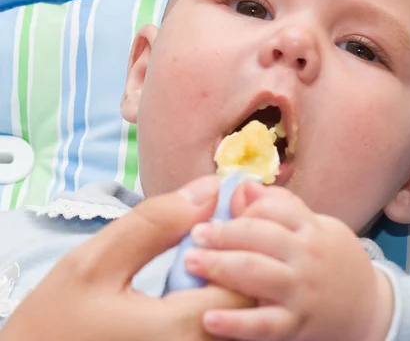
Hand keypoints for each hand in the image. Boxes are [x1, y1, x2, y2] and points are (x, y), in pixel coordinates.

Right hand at [0, 176, 250, 340]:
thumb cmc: (55, 321)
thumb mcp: (94, 263)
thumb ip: (154, 224)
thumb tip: (209, 189)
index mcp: (176, 333)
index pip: (244, 282)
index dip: (246, 239)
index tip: (233, 207)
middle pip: (248, 303)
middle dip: (244, 255)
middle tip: (228, 222)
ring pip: (239, 321)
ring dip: (235, 278)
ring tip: (214, 247)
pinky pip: (218, 333)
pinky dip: (221, 301)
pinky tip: (199, 278)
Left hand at [184, 183, 393, 340]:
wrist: (367, 306)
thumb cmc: (329, 257)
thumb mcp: (312, 225)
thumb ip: (278, 206)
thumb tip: (241, 186)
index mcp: (309, 227)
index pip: (271, 208)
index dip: (241, 209)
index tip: (216, 213)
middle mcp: (306, 256)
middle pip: (260, 237)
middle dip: (223, 233)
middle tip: (194, 234)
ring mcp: (301, 292)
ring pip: (258, 274)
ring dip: (221, 267)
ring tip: (191, 262)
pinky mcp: (296, 326)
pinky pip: (263, 325)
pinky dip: (235, 323)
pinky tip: (209, 318)